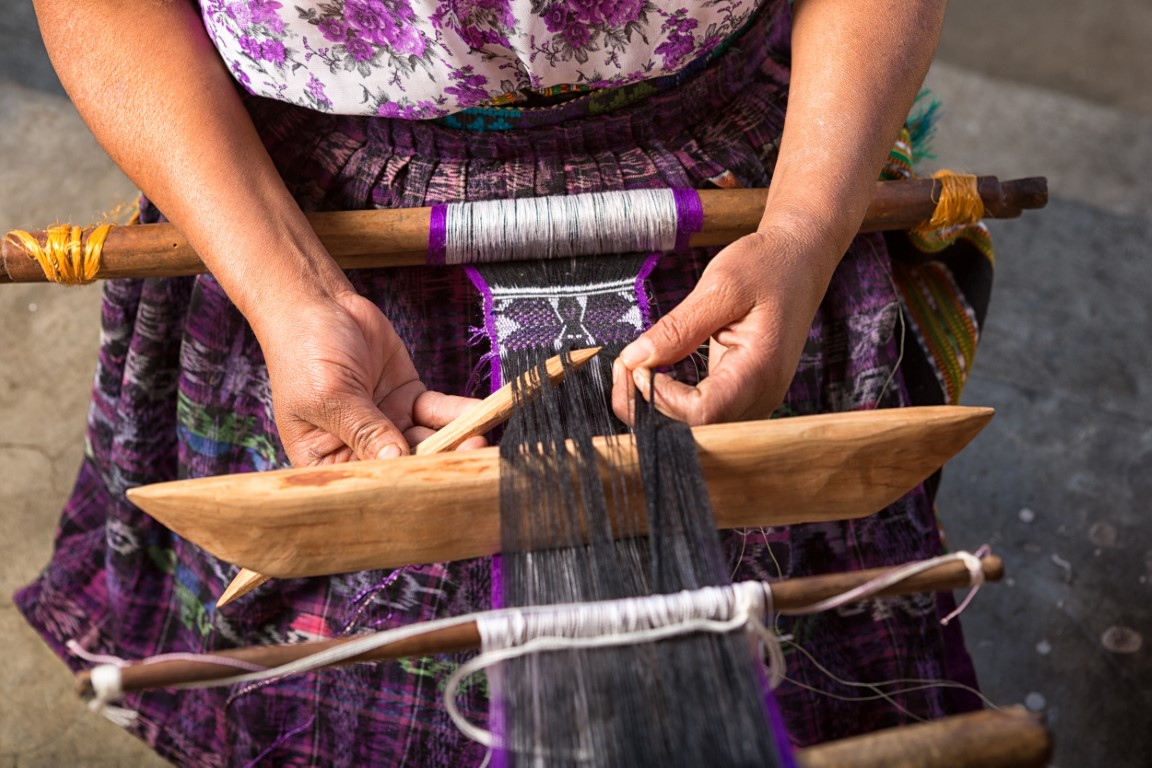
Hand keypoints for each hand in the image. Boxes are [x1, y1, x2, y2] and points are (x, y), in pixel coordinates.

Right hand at [258, 290, 482, 465]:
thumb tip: (395, 459)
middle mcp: (360, 448)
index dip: (400, 483)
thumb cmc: (303, 352)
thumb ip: (364, 429)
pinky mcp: (409, 399)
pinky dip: (461, 412)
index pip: (370, 479)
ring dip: (456, 440)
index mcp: (328, 460)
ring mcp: (389, 423)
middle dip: (438, 461)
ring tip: (482, 439)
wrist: (317, 305)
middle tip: (470, 458)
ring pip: (428, 439)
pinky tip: (483, 413)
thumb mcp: (330, 396)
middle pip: (406, 463)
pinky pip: (439, 411)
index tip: (431, 481)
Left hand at [611, 224, 839, 424]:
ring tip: (633, 368)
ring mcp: (753, 400)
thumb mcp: (720, 286)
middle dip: (649, 406)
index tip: (639, 366)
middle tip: (624, 366)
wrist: (799, 263)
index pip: (702, 412)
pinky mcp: (742, 395)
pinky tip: (650, 376)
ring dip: (656, 407)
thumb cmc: (767, 267)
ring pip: (696, 427)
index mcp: (759, 369)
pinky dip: (669, 401)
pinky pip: (702, 413)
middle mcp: (761, 395)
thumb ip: (678, 328)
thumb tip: (634, 360)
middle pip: (696, 428)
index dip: (661, 397)